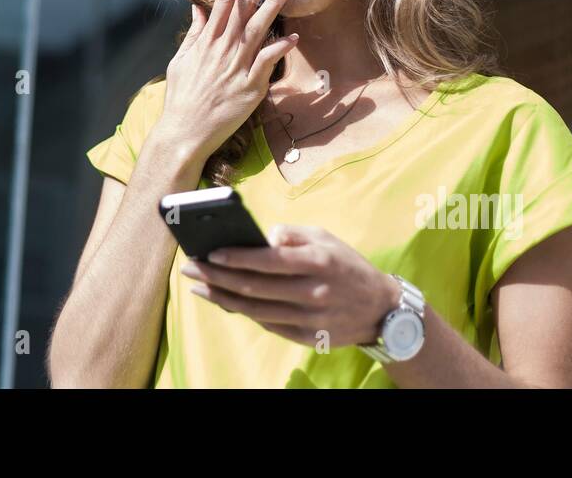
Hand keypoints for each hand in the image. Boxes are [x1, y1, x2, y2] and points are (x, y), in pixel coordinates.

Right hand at [154, 0, 297, 163]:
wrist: (185, 131)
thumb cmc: (182, 97)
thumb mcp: (180, 60)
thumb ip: (194, 33)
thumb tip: (198, 9)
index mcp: (208, 40)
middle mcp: (223, 48)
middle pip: (245, 5)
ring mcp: (237, 66)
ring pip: (259, 27)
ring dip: (274, 3)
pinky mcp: (249, 86)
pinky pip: (267, 62)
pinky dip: (280, 48)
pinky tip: (293, 36)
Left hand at [179, 224, 399, 348]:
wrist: (381, 310)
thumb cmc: (346, 266)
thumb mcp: (326, 238)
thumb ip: (293, 234)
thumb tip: (261, 238)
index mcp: (319, 261)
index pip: (270, 260)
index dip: (237, 257)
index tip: (210, 252)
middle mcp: (314, 291)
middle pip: (256, 287)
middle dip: (218, 276)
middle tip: (190, 267)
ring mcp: (311, 318)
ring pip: (256, 310)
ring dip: (222, 297)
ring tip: (198, 285)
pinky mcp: (308, 337)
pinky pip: (268, 324)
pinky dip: (243, 312)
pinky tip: (224, 300)